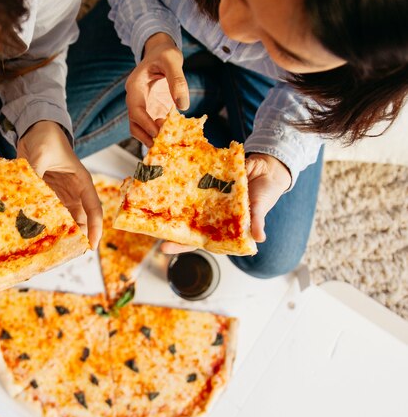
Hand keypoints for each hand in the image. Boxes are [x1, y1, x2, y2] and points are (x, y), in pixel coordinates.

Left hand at [17, 121, 102, 248]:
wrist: (33, 128)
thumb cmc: (46, 137)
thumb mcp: (42, 153)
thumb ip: (37, 173)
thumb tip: (30, 193)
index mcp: (82, 181)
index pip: (93, 209)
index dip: (94, 228)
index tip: (91, 246)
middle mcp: (73, 191)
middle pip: (79, 219)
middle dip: (76, 237)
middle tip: (67, 255)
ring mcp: (59, 194)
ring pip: (64, 220)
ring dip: (59, 233)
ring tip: (51, 250)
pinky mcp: (45, 195)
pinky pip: (47, 213)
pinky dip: (43, 223)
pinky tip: (35, 234)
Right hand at [125, 32, 189, 146]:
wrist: (161, 52)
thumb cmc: (164, 53)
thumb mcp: (172, 61)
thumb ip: (177, 81)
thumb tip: (183, 106)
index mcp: (135, 87)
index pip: (135, 110)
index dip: (144, 123)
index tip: (157, 134)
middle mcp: (135, 98)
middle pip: (134, 123)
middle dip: (145, 136)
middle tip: (161, 147)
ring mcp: (143, 106)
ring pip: (141, 128)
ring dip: (152, 137)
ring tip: (168, 144)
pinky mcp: (151, 110)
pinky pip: (152, 126)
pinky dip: (160, 133)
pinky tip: (173, 136)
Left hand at [161, 153, 291, 252]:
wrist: (267, 168)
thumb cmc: (264, 194)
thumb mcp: (260, 207)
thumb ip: (256, 221)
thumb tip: (258, 238)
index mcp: (221, 227)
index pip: (197, 241)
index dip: (180, 246)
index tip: (163, 248)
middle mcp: (209, 215)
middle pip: (185, 224)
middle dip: (168, 226)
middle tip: (149, 225)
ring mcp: (205, 198)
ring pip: (184, 204)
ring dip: (170, 203)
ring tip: (150, 202)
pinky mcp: (205, 181)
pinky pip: (190, 182)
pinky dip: (180, 181)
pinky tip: (165, 177)